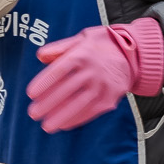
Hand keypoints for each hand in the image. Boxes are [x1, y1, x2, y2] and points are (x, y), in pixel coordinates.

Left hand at [26, 25, 145, 132]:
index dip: (44, 83)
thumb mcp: (81, 38)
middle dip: (47, 104)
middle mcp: (92, 71)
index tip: (30, 94)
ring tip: (46, 126)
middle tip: (33, 114)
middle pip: (66, 90)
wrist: (133, 54)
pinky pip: (90, 112)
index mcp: (82, 54)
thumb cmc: (102, 45)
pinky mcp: (110, 98)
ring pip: (78, 104)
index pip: (59, 71)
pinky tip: (63, 125)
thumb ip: (60, 47)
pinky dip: (76, 120)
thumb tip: (40, 56)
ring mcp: (102, 86)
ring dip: (60, 117)